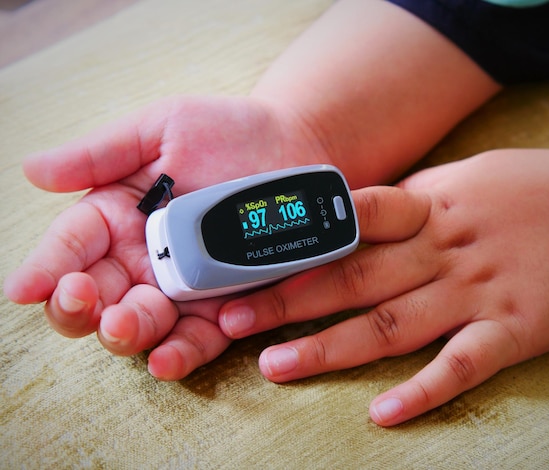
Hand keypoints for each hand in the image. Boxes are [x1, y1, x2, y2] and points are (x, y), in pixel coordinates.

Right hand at [4, 95, 326, 378]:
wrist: (297, 149)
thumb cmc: (229, 132)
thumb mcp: (163, 129)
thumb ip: (103, 153)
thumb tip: (33, 170)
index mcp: (118, 216)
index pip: (71, 247)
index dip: (46, 268)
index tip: (25, 288)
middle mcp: (143, 259)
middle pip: (96, 298)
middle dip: (79, 307)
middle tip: (80, 300)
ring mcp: (183, 287)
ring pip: (140, 325)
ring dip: (126, 333)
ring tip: (122, 323)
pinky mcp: (225, 307)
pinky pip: (198, 339)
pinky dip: (182, 353)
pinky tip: (169, 358)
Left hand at [217, 149, 548, 425]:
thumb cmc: (532, 187)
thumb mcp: (463, 178)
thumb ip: (408, 204)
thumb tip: (354, 220)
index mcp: (428, 207)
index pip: (348, 226)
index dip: (295, 247)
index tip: (247, 263)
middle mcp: (443, 250)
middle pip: (353, 279)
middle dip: (287, 300)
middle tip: (231, 320)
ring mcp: (477, 291)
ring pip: (391, 325)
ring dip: (330, 348)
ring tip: (275, 367)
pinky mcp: (515, 329)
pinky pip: (462, 365)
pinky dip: (423, 390)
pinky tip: (382, 414)